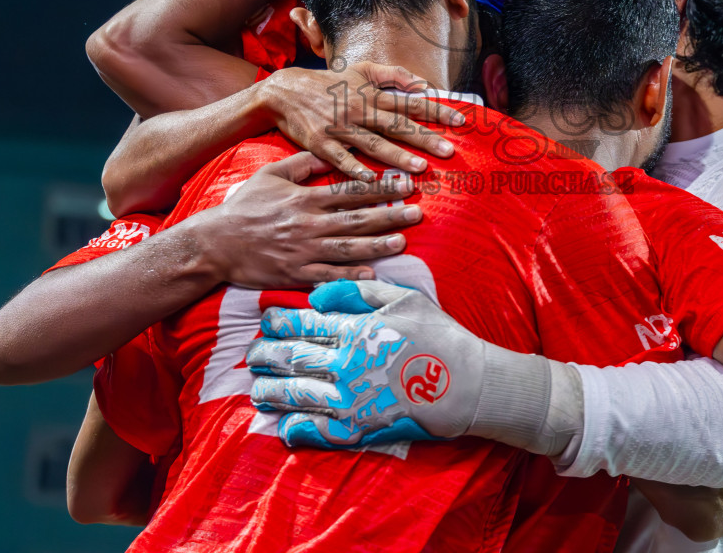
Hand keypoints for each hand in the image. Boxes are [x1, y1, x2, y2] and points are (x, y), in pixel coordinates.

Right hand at [179, 152, 420, 287]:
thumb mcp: (270, 174)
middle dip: (389, 215)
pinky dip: (350, 275)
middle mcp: (308, 225)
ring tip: (403, 241)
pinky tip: (373, 275)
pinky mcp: (296, 274)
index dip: (381, 187)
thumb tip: (328, 154)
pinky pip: (328, 275)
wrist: (216, 244)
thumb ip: (301, 164)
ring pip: (347, 248)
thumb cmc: (243, 207)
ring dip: (377, 245)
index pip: (350, 191)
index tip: (405, 183)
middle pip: (356, 219)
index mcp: (305, 199)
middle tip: (417, 211)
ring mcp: (303, 251)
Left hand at [246, 280, 486, 448]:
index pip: (304, 324)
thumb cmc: (440, 335)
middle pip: (292, 358)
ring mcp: (351, 400)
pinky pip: (319, 432)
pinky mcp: (360, 429)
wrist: (470, 384)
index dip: (278, 322)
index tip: (265, 321)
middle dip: (266, 355)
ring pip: (297, 396)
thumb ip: (358, 290)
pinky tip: (284, 427)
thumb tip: (317, 294)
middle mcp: (347, 364)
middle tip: (252, 355)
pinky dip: (297, 430)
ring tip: (257, 390)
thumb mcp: (404, 297)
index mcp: (356, 329)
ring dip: (271, 392)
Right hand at [259, 63, 465, 181]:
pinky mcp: (320, 143)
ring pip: (373, 144)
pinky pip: (340, 159)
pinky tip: (371, 180)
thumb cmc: (329, 83)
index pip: (411, 103)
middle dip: (424, 138)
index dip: (437, 111)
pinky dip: (354, 169)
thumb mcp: (361, 70)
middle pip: (397, 125)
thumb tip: (423, 83)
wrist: (285, 92)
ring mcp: (340, 128)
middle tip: (449, 151)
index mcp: (372, 94)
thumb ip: (393, 74)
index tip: (461, 122)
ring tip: (419, 169)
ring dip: (397, 157)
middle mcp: (359, 110)